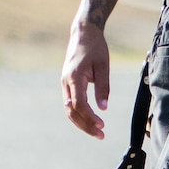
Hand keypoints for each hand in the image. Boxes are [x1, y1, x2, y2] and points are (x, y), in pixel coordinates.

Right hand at [62, 18, 111, 138]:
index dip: (90, 117)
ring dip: (82, 122)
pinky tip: (90, 120)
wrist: (83, 33)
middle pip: (72, 111)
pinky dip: (79, 114)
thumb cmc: (95, 48)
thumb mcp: (103, 66)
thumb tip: (103, 108)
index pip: (79, 104)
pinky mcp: (67, 83)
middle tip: (101, 135)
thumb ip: (103, 87)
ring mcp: (65, 83)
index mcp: (74, 77)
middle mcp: (66, 82)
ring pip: (69, 109)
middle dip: (85, 125)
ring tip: (97, 131)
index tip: (102, 125)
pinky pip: (71, 103)